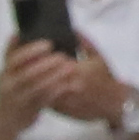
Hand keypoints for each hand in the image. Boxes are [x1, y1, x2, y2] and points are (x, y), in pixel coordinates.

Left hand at [5, 38, 126, 129]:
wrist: (115, 103)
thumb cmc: (106, 78)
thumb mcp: (98, 57)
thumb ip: (84, 42)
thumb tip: (70, 29)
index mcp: (77, 69)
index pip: (51, 61)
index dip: (39, 56)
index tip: (32, 50)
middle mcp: (68, 85)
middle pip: (42, 76)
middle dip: (32, 69)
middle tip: (23, 62)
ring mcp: (64, 99)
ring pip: (40, 90)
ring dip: (33, 83)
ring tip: (25, 74)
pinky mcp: (61, 110)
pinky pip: (45, 100)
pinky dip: (38, 94)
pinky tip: (33, 87)